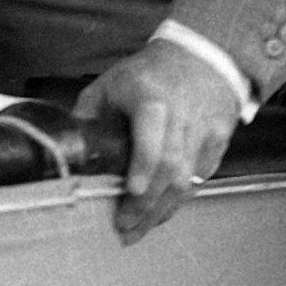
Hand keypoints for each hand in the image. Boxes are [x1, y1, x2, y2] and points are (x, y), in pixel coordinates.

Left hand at [77, 37, 240, 242]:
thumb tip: (66, 145)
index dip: (144, 166)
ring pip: (188, 179)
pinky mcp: (219, 141)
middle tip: (125, 228)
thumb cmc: (150, 72)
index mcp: (153, 98)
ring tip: (138, 230)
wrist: (204, 56)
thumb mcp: (113, 82)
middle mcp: (183, 116)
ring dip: (162, 210)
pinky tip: (160, 213)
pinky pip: (200, 178)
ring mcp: (205, 131)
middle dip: (147, 203)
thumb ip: (89, 112)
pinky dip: (179, 199)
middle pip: (171, 168)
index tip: (132, 191)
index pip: (153, 137)